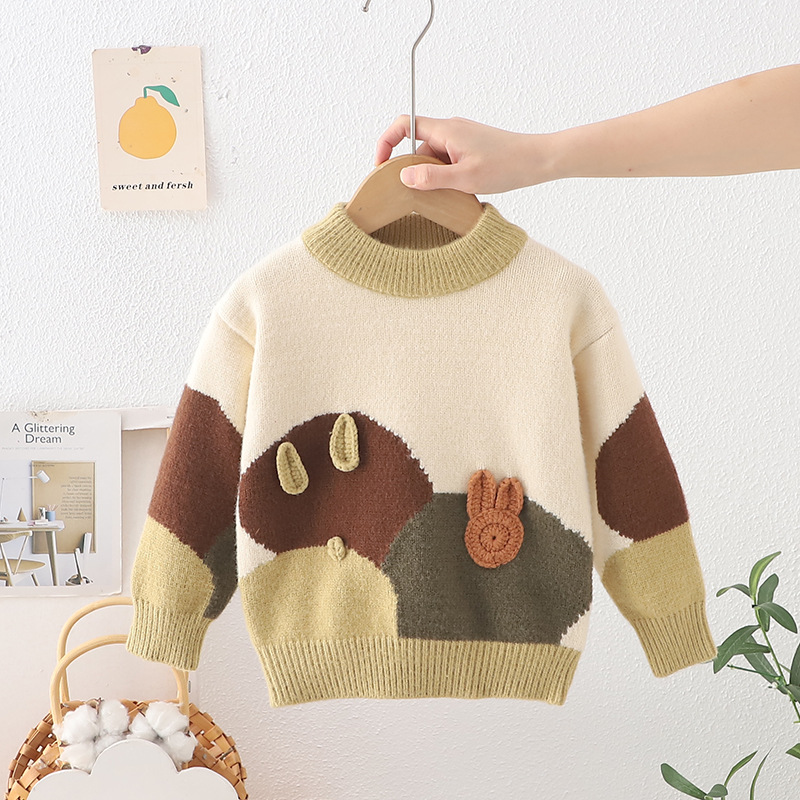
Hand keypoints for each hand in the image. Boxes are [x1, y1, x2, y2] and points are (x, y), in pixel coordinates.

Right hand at [374, 114, 557, 193]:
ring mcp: (461, 139)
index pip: (404, 124)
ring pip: (432, 157)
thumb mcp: (465, 179)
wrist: (538, 161)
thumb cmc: (507, 166)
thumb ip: (431, 178)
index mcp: (446, 130)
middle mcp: (451, 130)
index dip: (386, 142)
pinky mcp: (470, 149)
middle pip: (416, 146)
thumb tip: (403, 177)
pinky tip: (456, 193)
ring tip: (444, 196)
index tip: (380, 165)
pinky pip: (446, 161)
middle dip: (410, 169)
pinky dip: (444, 176)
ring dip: (431, 176)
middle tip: (411, 194)